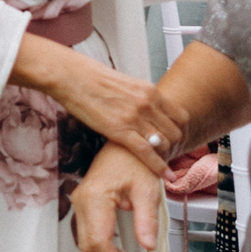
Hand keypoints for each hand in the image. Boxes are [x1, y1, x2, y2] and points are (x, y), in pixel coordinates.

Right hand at [13, 35, 184, 175]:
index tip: (176, 139)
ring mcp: (135, 118)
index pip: (180, 116)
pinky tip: (164, 175)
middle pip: (175, 132)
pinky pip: (147, 153)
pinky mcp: (120, 131)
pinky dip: (158, 167)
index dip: (180, 131)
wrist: (69, 76)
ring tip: (162, 163)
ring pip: (164, 144)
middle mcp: (147, 104)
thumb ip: (140, 98)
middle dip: (175, 146)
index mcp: (150, 90)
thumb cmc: (90, 77)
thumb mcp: (125, 83)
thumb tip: (147, 110)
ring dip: (166, 156)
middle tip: (168, 154)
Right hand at [69, 142, 164, 251]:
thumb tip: (147, 246)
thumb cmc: (135, 162)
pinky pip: (88, 232)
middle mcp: (81, 201)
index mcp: (95, 198)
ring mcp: (80, 202)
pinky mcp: (84, 204)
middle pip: (88, 245)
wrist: (125, 145)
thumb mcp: (147, 191)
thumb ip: (147, 220)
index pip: (98, 241)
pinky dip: (103, 247)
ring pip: (86, 241)